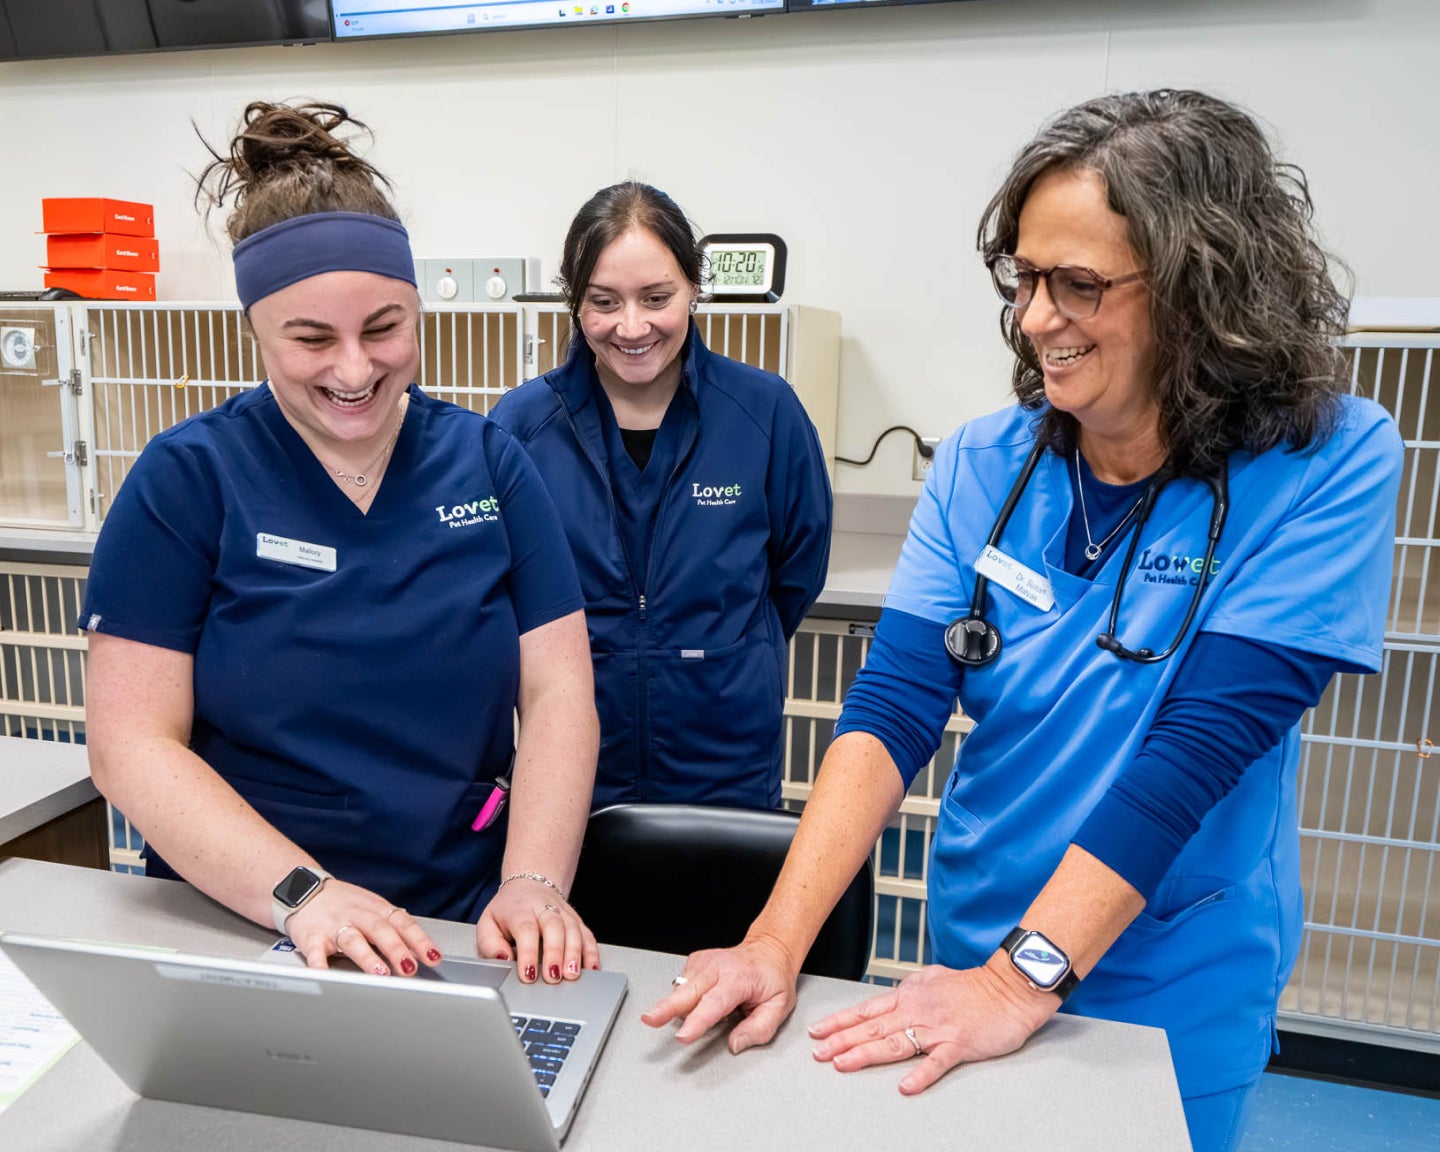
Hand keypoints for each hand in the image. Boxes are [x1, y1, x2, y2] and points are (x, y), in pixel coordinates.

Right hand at [286, 880, 442, 977]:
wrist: (303, 890)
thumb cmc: (342, 904)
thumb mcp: (371, 908)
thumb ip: (392, 927)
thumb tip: (420, 950)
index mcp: (376, 908)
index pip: (403, 923)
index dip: (419, 940)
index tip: (433, 957)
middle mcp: (358, 915)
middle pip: (380, 930)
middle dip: (397, 949)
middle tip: (409, 968)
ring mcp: (334, 926)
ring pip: (353, 940)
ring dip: (367, 957)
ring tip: (380, 973)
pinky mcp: (312, 937)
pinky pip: (316, 954)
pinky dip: (321, 967)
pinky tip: (328, 978)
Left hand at [476, 879, 599, 982]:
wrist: (528, 886)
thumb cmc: (507, 911)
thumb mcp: (487, 923)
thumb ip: (490, 944)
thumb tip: (502, 960)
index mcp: (519, 909)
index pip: (526, 929)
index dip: (528, 952)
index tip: (528, 974)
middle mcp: (544, 908)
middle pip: (554, 926)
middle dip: (555, 953)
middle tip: (553, 976)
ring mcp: (563, 912)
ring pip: (573, 929)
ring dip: (575, 953)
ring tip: (572, 974)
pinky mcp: (577, 920)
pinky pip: (587, 935)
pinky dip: (591, 952)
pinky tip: (591, 968)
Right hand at [640, 935, 799, 1053]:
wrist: (769, 949)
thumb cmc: (773, 978)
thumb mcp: (779, 1007)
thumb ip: (758, 1029)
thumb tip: (735, 1045)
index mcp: (739, 978)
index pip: (714, 1004)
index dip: (697, 1022)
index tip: (683, 1036)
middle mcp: (718, 966)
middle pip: (687, 992)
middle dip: (666, 1008)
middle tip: (650, 1020)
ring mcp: (703, 961)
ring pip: (680, 989)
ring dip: (675, 1006)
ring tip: (682, 1017)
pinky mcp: (694, 962)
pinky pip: (681, 985)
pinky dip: (683, 997)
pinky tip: (697, 1000)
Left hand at [807, 953, 1057, 1093]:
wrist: (1009, 987)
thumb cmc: (975, 986)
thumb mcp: (934, 978)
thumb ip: (912, 988)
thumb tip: (896, 993)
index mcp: (909, 996)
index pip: (867, 1010)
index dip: (840, 1022)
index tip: (818, 1031)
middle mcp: (917, 1011)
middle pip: (872, 1028)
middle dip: (842, 1040)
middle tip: (818, 1053)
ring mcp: (937, 1028)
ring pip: (894, 1043)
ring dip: (866, 1053)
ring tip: (843, 1064)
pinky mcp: (958, 1043)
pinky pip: (936, 1062)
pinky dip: (920, 1074)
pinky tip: (905, 1086)